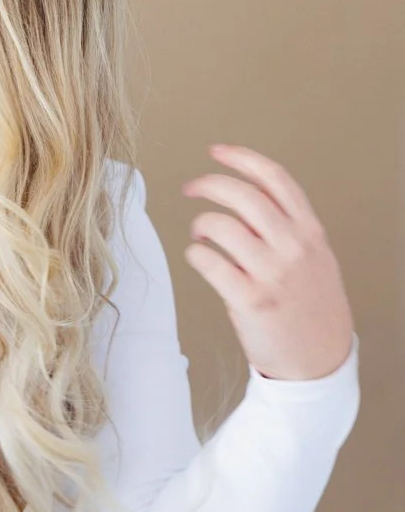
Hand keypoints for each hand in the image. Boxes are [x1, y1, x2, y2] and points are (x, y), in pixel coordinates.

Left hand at [180, 143, 354, 380]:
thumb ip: (288, 228)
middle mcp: (293, 247)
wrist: (319, 360)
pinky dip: (196, 255)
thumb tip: (245, 199)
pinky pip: (208, 262)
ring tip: (201, 234)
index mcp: (310, 231)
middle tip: (192, 187)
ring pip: (220, 226)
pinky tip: (200, 259)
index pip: (275, 179)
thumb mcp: (315, 257)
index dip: (242, 158)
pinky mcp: (249, 299)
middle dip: (210, 183)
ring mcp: (272, 273)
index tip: (217, 152)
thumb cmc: (311, 308)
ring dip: (201, 224)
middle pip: (243, 195)